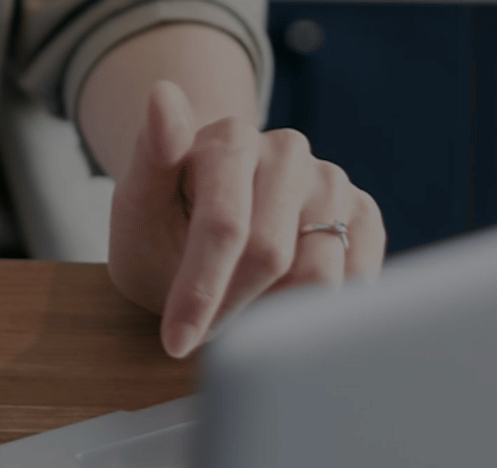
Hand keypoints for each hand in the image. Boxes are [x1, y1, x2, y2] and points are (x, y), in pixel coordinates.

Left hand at [107, 81, 385, 357]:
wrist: (202, 222)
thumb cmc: (162, 223)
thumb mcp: (136, 205)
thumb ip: (149, 158)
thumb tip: (162, 94)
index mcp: (230, 140)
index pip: (223, 225)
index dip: (200, 293)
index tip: (176, 344)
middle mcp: (289, 152)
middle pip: (272, 256)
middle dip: (232, 309)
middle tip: (203, 333)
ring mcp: (330, 181)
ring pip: (322, 275)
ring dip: (275, 313)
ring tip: (240, 308)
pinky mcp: (361, 213)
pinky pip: (358, 277)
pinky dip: (320, 309)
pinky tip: (284, 307)